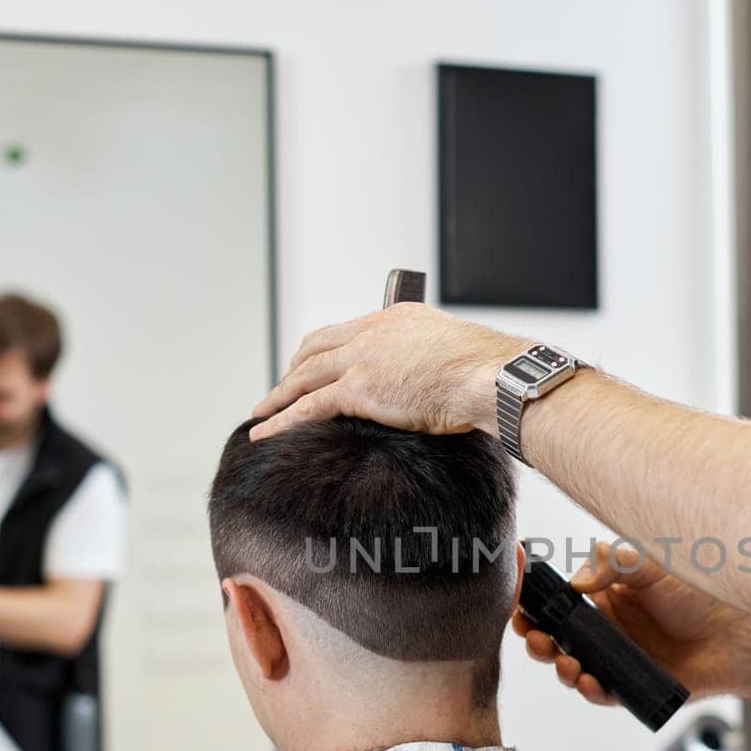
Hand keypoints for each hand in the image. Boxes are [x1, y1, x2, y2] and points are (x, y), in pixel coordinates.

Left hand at [248, 304, 528, 439]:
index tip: (314, 365)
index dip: (324, 351)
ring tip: (261, 413)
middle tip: (280, 390)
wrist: (489, 377)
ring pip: (305, 376)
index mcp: (396, 319)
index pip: (348, 331)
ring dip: (279, 395)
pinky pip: (307, 406)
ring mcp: (362, 358)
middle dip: (293, 370)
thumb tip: (432, 386)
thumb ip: (430, 363)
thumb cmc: (486, 372)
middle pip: (315, 347)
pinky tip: (266, 432)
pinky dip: (282, 420)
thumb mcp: (453, 355)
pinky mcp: (358, 388)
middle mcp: (373, 332)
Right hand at [512, 541, 750, 706]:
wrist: (738, 636)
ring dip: (559, 666)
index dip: (532, 602)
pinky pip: (602, 693)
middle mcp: (604, 630)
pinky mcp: (631, 687)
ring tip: (565, 662)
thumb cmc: (700, 595)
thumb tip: (576, 582)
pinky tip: (589, 682)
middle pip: (554, 636)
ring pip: (572, 667)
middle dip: (535, 638)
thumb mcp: (653, 568)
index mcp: (602, 596)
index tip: (518, 601)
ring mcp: (615, 660)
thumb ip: (614, 565)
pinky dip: (590, 690)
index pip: (556, 600)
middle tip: (533, 637)